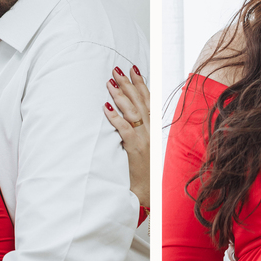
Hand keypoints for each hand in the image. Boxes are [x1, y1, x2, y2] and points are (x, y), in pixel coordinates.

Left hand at [105, 65, 149, 208]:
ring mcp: (145, 139)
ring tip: (109, 82)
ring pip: (132, 111)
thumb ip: (141, 130)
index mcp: (154, 128)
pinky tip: (106, 106)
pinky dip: (115, 117)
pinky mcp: (136, 149)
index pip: (148, 100)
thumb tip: (130, 116)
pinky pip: (124, 128)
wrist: (149, 192)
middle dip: (128, 83)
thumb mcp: (147, 146)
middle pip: (139, 101)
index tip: (132, 69)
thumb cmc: (146, 171)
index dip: (140, 83)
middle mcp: (151, 130)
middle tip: (116, 69)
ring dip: (120, 95)